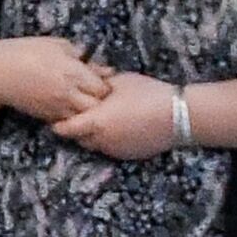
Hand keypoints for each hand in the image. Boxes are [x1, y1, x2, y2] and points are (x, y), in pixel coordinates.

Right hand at [0, 35, 112, 124]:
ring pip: (81, 119)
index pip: (102, 88)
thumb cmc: (24, 52)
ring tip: (81, 102)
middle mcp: (68, 94)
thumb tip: (90, 58)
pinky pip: (64, 121)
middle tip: (95, 94)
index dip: (105, 85)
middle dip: (99, 102)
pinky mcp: (44, 116)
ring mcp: (56, 108)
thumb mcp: (54, 43)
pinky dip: (69, 117)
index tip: (102, 79)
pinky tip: (65, 106)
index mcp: (73, 73)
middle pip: (96, 107)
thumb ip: (76, 52)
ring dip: (85, 112)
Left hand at [47, 79, 195, 161]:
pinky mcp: (128, 156)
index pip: (65, 128)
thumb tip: (88, 80)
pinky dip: (109, 140)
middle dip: (77, 129)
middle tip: (81, 115)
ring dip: (93, 135)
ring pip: (95, 145)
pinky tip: (120, 127)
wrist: (179, 116)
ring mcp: (115, 151)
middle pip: (78, 139)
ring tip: (102, 120)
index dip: (58, 123)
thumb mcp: (122, 81)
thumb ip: (100, 83)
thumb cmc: (149, 94)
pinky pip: (111, 149)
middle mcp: (101, 141)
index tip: (56, 116)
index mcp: (96, 122)